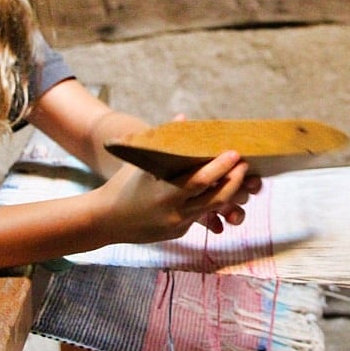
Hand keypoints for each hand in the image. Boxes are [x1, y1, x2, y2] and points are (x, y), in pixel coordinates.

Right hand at [94, 150, 254, 243]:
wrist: (105, 220)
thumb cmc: (122, 186)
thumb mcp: (141, 164)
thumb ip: (164, 142)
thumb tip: (182, 118)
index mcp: (165, 191)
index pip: (201, 179)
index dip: (221, 167)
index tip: (234, 153)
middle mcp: (174, 211)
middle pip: (216, 198)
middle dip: (234, 182)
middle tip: (244, 165)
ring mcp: (177, 224)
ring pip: (213, 211)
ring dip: (230, 195)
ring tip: (238, 179)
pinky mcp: (178, 232)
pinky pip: (200, 218)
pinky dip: (211, 205)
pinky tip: (221, 192)